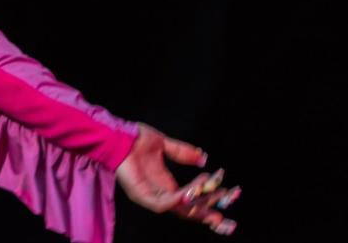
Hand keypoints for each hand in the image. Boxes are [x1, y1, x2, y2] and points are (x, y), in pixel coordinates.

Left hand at [116, 122, 240, 235]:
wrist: (117, 134)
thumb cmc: (134, 139)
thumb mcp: (163, 144)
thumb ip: (183, 152)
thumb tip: (203, 157)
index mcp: (167, 184)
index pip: (193, 201)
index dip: (211, 202)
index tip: (231, 197)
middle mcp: (161, 193)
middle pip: (191, 211)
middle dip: (211, 214)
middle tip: (229, 212)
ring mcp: (151, 196)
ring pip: (181, 208)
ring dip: (200, 201)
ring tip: (215, 190)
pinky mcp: (141, 195)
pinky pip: (164, 204)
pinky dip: (178, 199)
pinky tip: (191, 191)